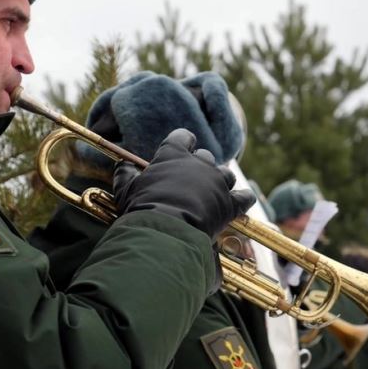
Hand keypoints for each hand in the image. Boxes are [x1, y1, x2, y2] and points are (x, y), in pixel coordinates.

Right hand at [113, 129, 255, 240]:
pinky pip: (245, 196)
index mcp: (173, 155)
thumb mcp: (127, 190)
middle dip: (201, 165)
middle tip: (194, 179)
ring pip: (226, 174)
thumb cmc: (143, 208)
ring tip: (215, 191)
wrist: (165, 231)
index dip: (184, 140)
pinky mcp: (230, 203)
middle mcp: (199, 164)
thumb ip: (125, 175)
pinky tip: (243, 201)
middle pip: (206, 156)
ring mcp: (217, 182)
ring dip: (221, 181)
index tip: (185, 145)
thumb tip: (122, 166)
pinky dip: (244, 198)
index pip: (182, 137)